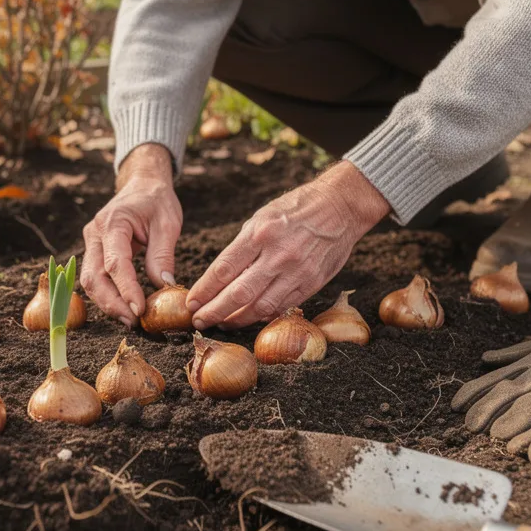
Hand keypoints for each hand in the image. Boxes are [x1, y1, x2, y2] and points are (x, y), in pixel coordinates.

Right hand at [81, 144, 182, 326]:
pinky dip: (108, 295)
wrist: (142, 184)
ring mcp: (90, 243)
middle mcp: (94, 234)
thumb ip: (163, 255)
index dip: (126, 289)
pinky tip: (125, 307)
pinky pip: (95, 278)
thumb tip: (164, 287)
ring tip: (130, 319)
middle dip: (111, 303)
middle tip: (134, 322)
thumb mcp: (168, 223)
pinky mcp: (94, 251)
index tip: (140, 310)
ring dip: (107, 303)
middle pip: (93, 277)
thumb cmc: (156, 201)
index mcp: (113, 223)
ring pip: (89, 281)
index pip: (115, 263)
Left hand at [187, 161, 389, 328]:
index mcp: (259, 233)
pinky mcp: (312, 283)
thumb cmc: (295, 209)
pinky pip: (282, 307)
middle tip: (199, 320)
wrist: (340, 207)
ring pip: (260, 307)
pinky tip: (249, 318)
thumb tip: (221, 277)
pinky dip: (263, 316)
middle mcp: (277, 255)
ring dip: (237, 319)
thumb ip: (243, 247)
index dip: (204, 290)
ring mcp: (297, 271)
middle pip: (238, 294)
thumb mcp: (262, 217)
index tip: (191, 302)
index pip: (223, 270)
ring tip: (221, 322)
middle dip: (214, 311)